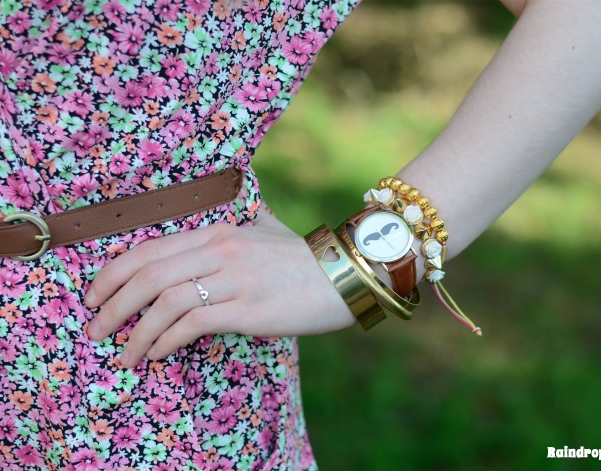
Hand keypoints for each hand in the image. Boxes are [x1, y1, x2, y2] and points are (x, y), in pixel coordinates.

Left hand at [84, 210, 356, 368]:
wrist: (346, 275)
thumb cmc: (305, 258)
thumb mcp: (269, 229)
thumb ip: (245, 220)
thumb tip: (241, 209)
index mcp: (218, 232)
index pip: (150, 250)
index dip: (113, 273)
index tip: (96, 296)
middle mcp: (220, 250)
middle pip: (148, 275)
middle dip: (112, 305)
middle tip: (96, 329)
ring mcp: (234, 279)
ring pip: (164, 302)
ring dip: (135, 332)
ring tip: (125, 355)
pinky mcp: (247, 309)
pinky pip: (193, 324)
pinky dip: (166, 341)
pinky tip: (158, 354)